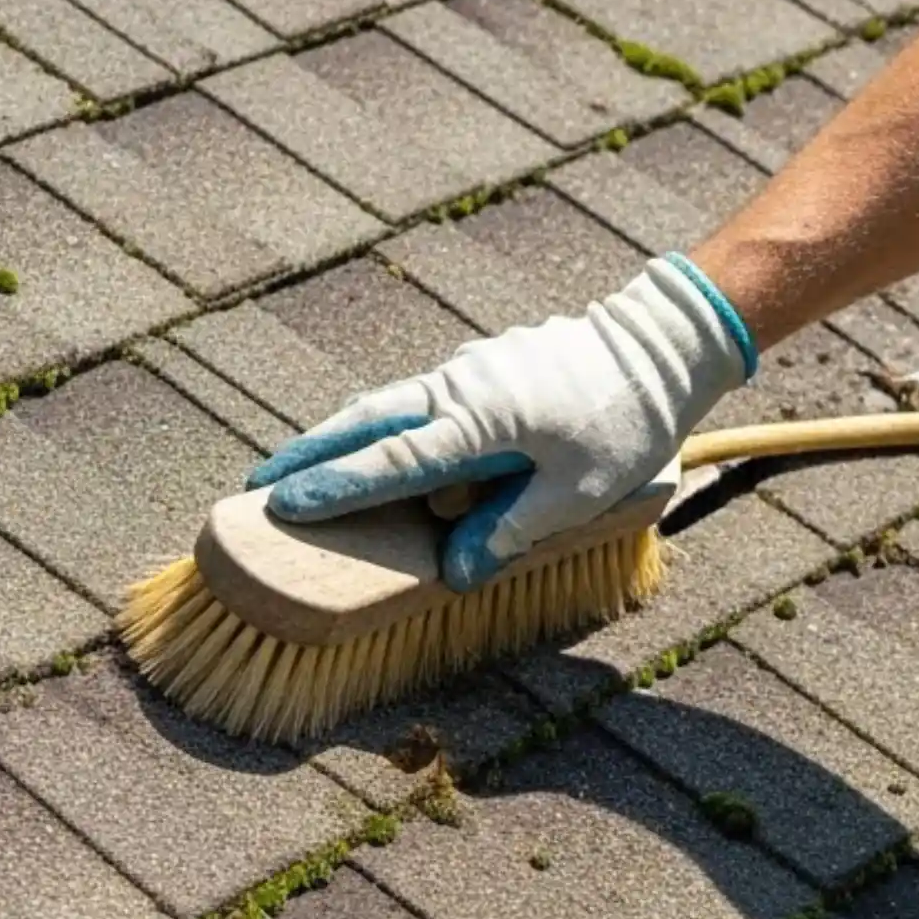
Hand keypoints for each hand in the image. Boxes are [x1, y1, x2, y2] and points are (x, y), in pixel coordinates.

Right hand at [251, 256, 754, 589]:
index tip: (282, 504)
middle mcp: (460, 389)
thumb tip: (452, 571)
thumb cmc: (624, 425)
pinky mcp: (482, 366)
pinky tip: (368, 438)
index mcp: (480, 423)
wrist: (659, 347)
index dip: (335, 487)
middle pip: (365, 422)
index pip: (390, 461)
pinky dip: (379, 421)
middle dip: (309, 453)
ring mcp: (468, 371)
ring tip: (297, 466)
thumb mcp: (577, 495)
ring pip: (385, 404)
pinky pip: (415, 397)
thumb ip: (511, 532)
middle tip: (258, 485)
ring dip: (336, 434)